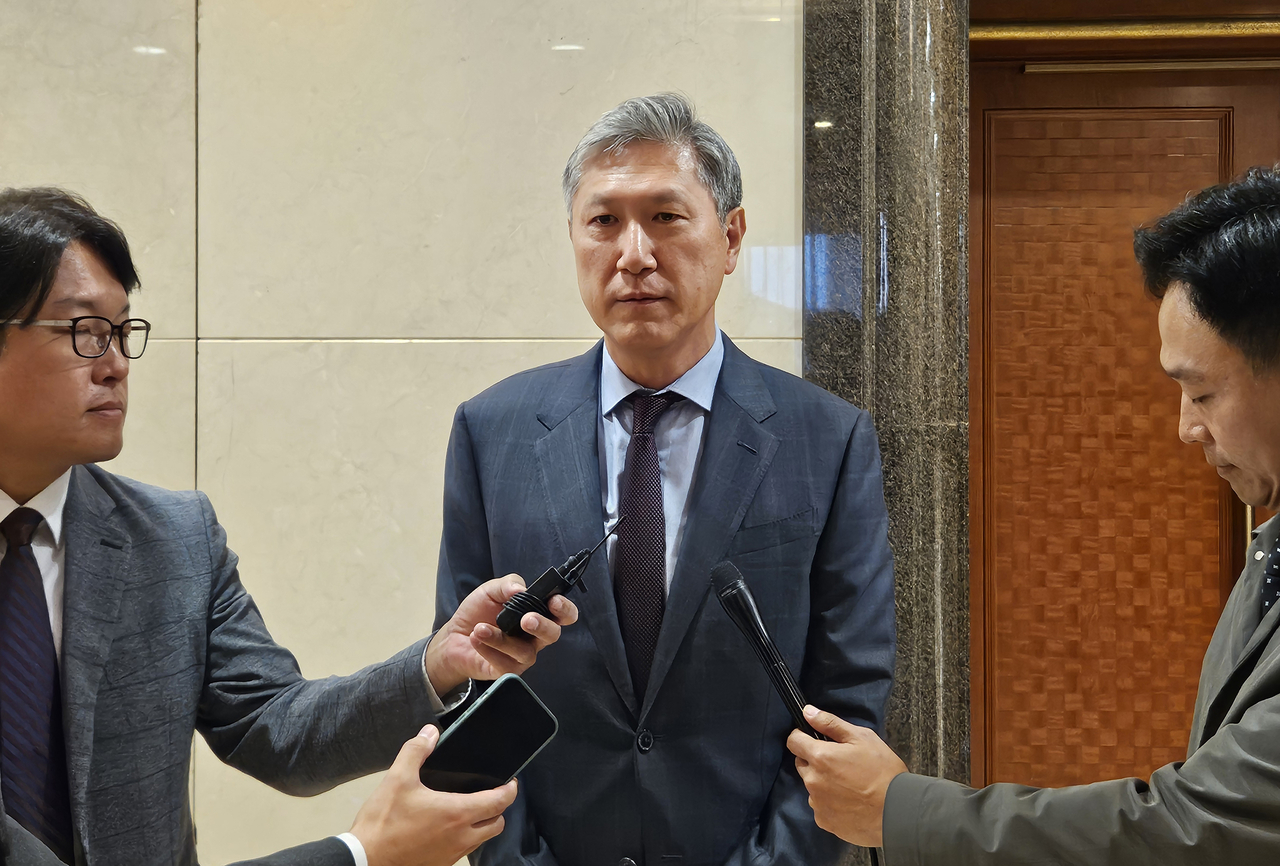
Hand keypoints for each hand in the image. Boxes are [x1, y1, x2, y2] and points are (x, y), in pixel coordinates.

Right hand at [351, 724, 517, 865]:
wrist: (366, 860)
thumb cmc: (382, 824)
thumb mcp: (397, 779)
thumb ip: (416, 751)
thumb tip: (430, 733)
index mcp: (456, 813)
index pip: (498, 802)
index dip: (509, 790)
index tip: (510, 782)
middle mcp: (460, 837)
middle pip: (496, 823)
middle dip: (498, 808)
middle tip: (490, 794)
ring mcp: (451, 854)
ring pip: (482, 839)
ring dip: (482, 824)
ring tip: (470, 809)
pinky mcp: (440, 864)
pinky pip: (463, 850)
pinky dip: (465, 838)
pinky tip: (448, 827)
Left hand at [425, 575, 578, 693]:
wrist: (454, 636)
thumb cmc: (478, 613)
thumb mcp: (490, 590)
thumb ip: (507, 584)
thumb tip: (520, 589)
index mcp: (537, 613)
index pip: (563, 614)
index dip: (564, 609)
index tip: (553, 602)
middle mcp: (535, 636)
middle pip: (553, 635)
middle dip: (542, 626)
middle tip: (526, 619)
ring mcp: (523, 655)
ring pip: (525, 651)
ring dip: (501, 639)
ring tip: (480, 628)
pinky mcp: (508, 670)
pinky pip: (505, 664)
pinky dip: (488, 649)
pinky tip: (476, 638)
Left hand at [787, 705, 907, 847]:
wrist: (898, 811)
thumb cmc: (883, 771)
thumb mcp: (862, 738)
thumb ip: (831, 724)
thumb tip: (807, 712)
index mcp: (820, 757)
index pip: (793, 741)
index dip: (802, 737)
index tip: (814, 739)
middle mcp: (812, 781)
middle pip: (802, 765)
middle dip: (815, 761)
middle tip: (840, 764)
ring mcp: (817, 803)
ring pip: (812, 786)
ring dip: (823, 783)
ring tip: (849, 786)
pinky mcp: (824, 821)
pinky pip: (820, 806)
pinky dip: (830, 803)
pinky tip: (849, 802)